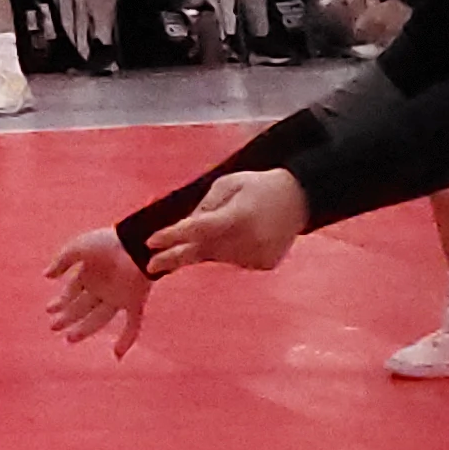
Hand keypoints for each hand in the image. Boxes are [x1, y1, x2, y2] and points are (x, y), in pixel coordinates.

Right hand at [44, 229, 149, 352]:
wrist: (134, 242)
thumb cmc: (106, 242)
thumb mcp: (78, 248)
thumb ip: (61, 261)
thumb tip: (46, 276)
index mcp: (89, 275)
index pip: (72, 292)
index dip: (60, 302)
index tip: (49, 310)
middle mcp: (102, 288)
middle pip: (82, 308)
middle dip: (67, 318)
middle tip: (53, 328)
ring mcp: (118, 297)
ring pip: (99, 319)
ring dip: (84, 330)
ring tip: (69, 339)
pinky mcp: (135, 302)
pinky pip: (132, 326)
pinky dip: (127, 341)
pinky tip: (117, 355)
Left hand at [143, 167, 305, 278]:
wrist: (299, 199)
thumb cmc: (258, 186)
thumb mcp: (227, 184)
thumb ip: (205, 206)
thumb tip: (186, 227)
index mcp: (238, 217)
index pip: (197, 230)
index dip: (172, 237)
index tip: (151, 242)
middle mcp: (248, 241)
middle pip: (202, 250)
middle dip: (175, 256)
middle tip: (150, 265)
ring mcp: (257, 256)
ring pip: (217, 256)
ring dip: (206, 247)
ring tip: (222, 228)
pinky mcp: (263, 264)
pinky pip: (233, 260)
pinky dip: (227, 250)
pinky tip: (240, 235)